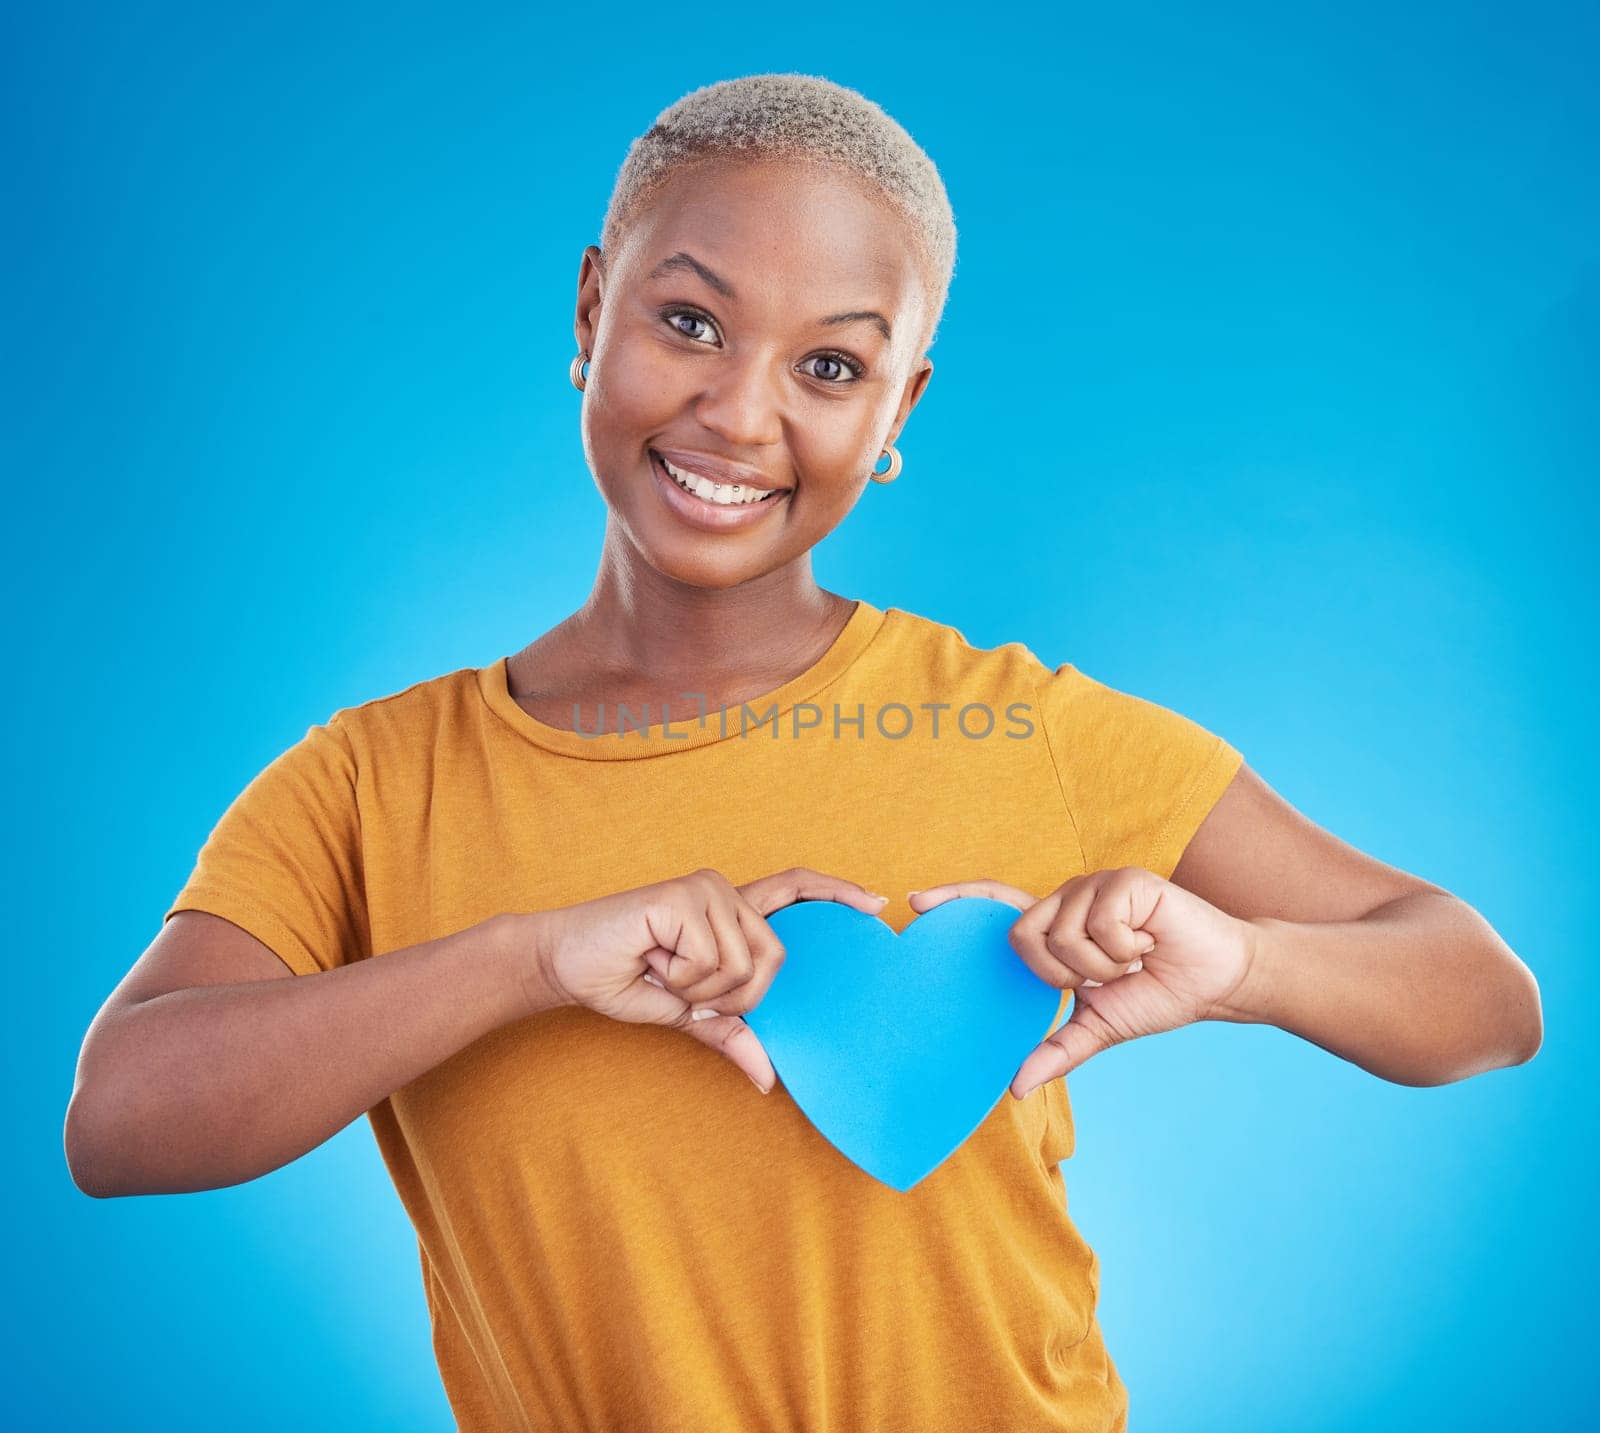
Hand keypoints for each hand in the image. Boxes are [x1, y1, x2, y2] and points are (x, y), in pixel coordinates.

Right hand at [526, 867, 889, 1091]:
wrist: (566, 964)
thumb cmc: (624, 980)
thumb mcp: (688, 1015)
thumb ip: (731, 1032)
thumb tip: (769, 1079)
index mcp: (731, 913)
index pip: (796, 889)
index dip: (838, 893)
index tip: (878, 905)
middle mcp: (724, 892)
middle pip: (776, 957)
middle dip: (737, 997)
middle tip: (687, 990)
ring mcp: (705, 890)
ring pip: (743, 965)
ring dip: (700, 989)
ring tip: (662, 969)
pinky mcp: (683, 898)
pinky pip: (710, 961)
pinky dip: (681, 978)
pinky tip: (651, 958)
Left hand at [908, 869, 1256, 1093]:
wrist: (1215, 982)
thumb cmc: (1156, 995)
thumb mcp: (1097, 1027)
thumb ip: (1054, 1050)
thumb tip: (1013, 1088)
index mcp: (1054, 927)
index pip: (994, 905)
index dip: (955, 899)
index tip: (914, 902)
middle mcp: (1066, 899)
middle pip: (1021, 935)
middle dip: (1062, 974)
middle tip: (1102, 978)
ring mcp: (1093, 885)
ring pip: (1062, 936)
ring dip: (1102, 967)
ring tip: (1133, 959)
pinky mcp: (1123, 881)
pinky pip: (1099, 925)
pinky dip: (1125, 950)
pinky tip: (1149, 944)